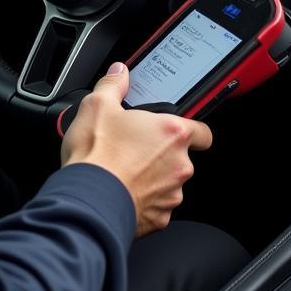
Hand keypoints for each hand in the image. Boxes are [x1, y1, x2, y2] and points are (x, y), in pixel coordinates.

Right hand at [61, 62, 212, 237]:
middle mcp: (179, 165)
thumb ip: (113, 84)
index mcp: (172, 133)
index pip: (202, 131)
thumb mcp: (97, 105)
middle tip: (135, 148)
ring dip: (153, 177)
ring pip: (169, 182)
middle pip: (182, 157)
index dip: (191, 129)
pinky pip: (156, 205)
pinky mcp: (159, 217)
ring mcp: (171, 194)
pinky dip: (143, 199)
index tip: (176, 130)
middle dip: (162, 153)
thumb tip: (119, 72)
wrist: (87, 200)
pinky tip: (122, 190)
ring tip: (124, 170)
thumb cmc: (97, 155)